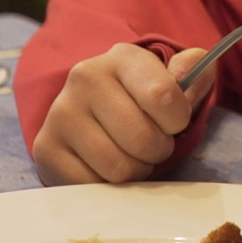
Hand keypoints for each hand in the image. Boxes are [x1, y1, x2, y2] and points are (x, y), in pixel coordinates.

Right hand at [31, 42, 216, 185]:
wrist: (97, 111)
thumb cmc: (146, 97)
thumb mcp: (180, 76)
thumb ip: (195, 69)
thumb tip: (183, 76)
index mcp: (122, 57)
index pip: (163, 96)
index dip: (178, 120)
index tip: (174, 120)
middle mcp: (85, 78)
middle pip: (142, 139)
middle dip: (158, 150)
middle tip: (152, 142)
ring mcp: (60, 113)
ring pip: (117, 167)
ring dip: (135, 170)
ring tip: (131, 153)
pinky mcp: (46, 148)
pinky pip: (91, 185)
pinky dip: (108, 185)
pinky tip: (106, 165)